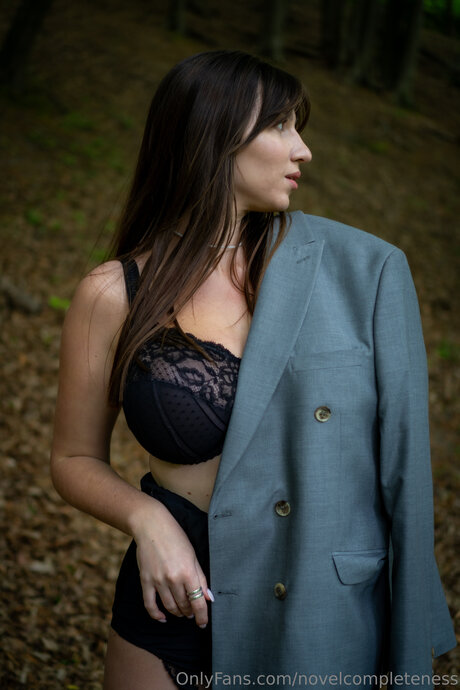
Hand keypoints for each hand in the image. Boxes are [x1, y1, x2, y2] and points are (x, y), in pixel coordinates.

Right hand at [133, 501, 211, 627]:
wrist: (152, 526)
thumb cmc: (176, 537)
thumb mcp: (193, 555)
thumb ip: (200, 577)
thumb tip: (208, 597)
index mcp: (188, 572)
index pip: (198, 602)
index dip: (202, 616)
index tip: (203, 623)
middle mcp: (173, 579)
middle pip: (184, 605)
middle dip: (190, 612)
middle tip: (192, 612)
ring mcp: (158, 581)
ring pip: (170, 606)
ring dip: (177, 613)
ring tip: (182, 612)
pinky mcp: (145, 580)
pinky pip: (150, 604)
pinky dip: (157, 615)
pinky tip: (163, 618)